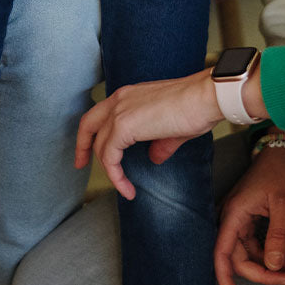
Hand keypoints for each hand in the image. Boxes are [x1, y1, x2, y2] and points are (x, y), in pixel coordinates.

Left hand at [75, 69, 221, 199]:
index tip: (90, 151)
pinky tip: (128, 189)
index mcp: (130, 95)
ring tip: (124, 188)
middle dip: (82, 147)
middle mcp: (120, 99)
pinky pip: (110, 157)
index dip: (92, 133)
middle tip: (80, 165)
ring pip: (101, 145)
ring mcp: (120, 111)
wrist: (204, 98)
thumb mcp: (173, 128)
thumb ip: (160, 143)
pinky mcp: (124, 125)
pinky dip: (116, 176)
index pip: (102, 114)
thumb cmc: (195, 108)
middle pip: (88, 124)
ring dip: (109, 171)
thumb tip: (154, 157)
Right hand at [215, 147, 284, 284]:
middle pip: (238, 257)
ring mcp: (240, 216)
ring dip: (267, 265)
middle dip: (261, 272)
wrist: (284, 148)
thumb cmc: (282, 169)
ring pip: (247, 252)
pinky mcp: (249, 217)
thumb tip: (273, 265)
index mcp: (235, 212)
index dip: (224, 278)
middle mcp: (233, 216)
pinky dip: (269, 253)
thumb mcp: (284, 203)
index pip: (222, 252)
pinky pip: (254, 243)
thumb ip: (278, 236)